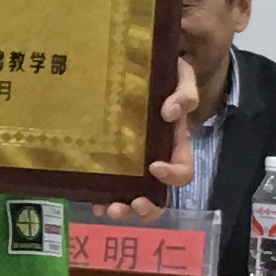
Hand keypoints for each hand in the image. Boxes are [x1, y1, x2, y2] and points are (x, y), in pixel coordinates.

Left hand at [108, 52, 199, 220]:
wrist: (140, 66)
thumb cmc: (166, 76)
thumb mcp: (182, 78)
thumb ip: (184, 94)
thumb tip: (169, 112)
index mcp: (174, 146)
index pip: (182, 171)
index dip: (172, 175)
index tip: (154, 167)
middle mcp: (156, 161)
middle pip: (159, 196)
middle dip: (148, 207)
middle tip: (134, 203)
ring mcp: (133, 165)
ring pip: (134, 198)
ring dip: (125, 209)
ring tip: (110, 209)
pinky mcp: (112, 161)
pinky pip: (109, 186)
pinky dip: (102, 198)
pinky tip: (92, 200)